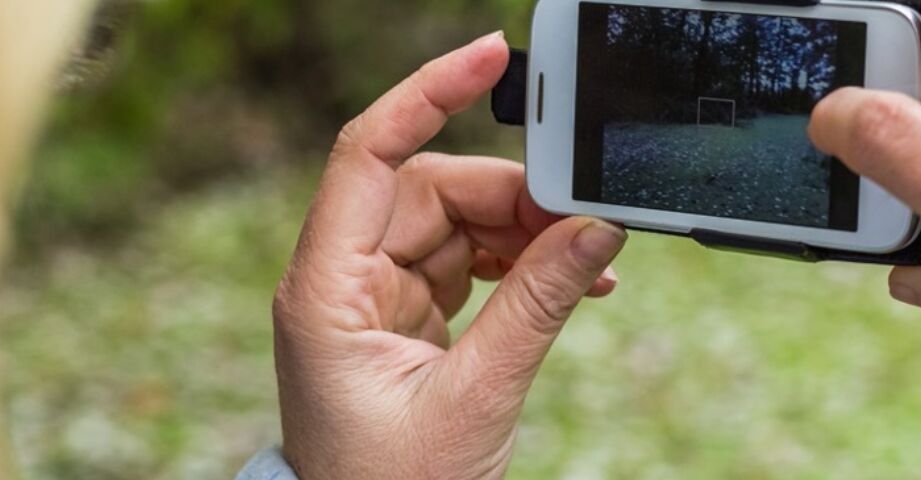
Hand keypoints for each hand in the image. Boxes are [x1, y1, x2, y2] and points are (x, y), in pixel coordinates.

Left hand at [272, 33, 626, 478]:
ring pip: (457, 224)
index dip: (426, 94)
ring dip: (524, 232)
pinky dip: (520, 266)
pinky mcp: (409, 323)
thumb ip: (537, 304)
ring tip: (587, 259)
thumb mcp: (476, 396)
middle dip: (511, 195)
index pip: (368, 155)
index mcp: (326, 290)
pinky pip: (469, 264)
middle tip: (582, 214)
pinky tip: (574, 280)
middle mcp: (342, 282)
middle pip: (431, 189)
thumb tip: (595, 228)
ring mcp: (375, 301)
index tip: (488, 55)